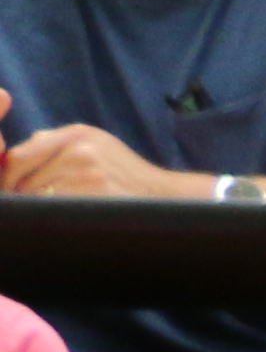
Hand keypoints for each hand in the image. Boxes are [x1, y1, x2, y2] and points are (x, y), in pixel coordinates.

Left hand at [0, 126, 189, 201]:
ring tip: (50, 213)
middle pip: (24, 178)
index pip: (20, 156)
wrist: (163, 195)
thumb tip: (16, 155)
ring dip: (36, 208)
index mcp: (77, 134)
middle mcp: (80, 150)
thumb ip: (56, 144)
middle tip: (26, 206)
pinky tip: (66, 217)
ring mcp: (88, 173)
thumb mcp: (96, 144)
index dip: (8, 176)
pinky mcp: (94, 196)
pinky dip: (52, 216)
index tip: (11, 189)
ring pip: (36, 196)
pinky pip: (54, 209)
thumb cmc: (124, 174)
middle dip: (20, 195)